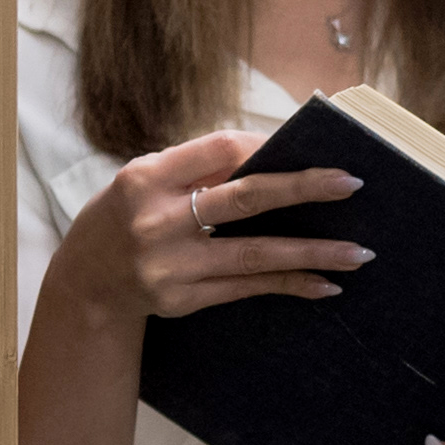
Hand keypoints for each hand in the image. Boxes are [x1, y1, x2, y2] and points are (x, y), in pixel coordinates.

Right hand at [49, 126, 369, 322]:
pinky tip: (325, 284)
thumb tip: (276, 157)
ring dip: (312, 252)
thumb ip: (199, 169)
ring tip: (358, 253)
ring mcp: (172, 265)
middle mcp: (158, 220)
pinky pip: (248, 288)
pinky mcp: (184, 299)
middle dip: (303, 189)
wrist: (86, 282)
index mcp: (148, 178)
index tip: (306, 146)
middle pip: (245, 198)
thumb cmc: (126, 216)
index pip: (220, 149)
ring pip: (255, 254)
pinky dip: (289, 285)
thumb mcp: (146, 180)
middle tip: (351, 183)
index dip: (266, 145)